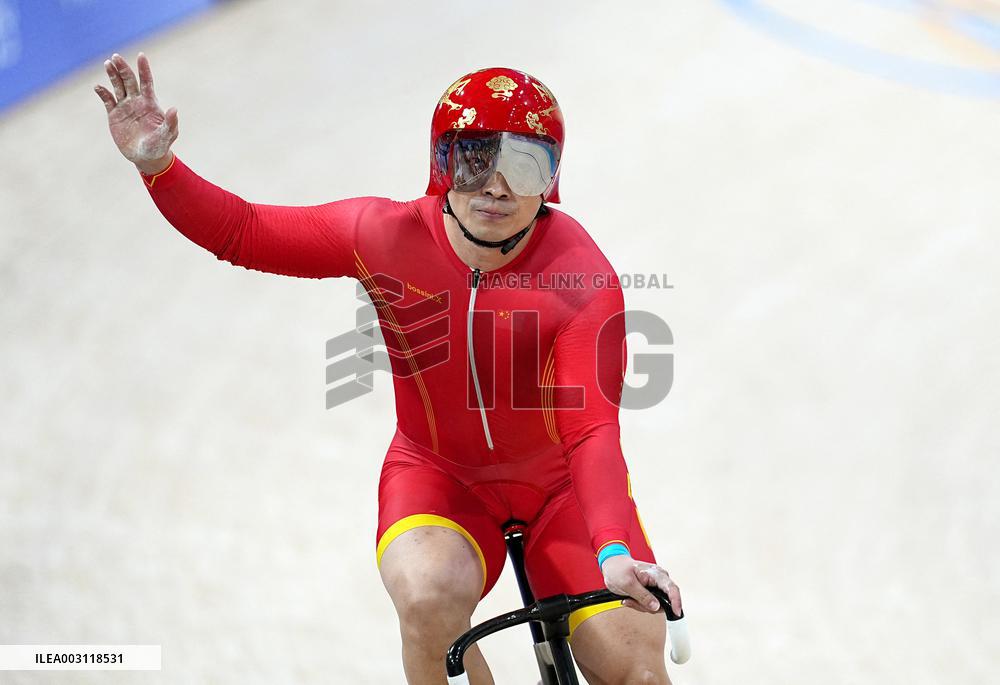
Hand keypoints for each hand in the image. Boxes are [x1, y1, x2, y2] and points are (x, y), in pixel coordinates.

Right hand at [95, 52, 176, 173]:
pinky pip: (107, 100)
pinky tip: (98, 87)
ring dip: (113, 75)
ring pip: (118, 86)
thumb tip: (174, 109)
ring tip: (108, 63)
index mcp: (150, 103)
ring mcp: (125, 107)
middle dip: (123, 69)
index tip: (141, 56)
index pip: (147, 82)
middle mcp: (137, 101)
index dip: (144, 69)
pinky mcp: (114, 115)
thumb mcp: (167, 135)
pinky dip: (103, 93)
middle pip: (129, 80)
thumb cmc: (160, 146)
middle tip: (116, 57)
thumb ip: (170, 122)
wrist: (146, 157)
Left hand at [601, 555, 682, 614]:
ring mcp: (655, 587)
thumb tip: (656, 606)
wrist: (612, 567)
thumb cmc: (619, 569)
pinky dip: (639, 605)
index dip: (676, 601)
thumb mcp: (628, 583)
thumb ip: (643, 596)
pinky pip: (650, 605)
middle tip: (633, 602)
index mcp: (656, 574)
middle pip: (664, 601)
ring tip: (629, 599)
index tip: (676, 613)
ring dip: (641, 606)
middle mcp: (659, 580)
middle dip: (648, 606)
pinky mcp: (650, 593)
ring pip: (656, 606)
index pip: (672, 588)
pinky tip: (630, 599)